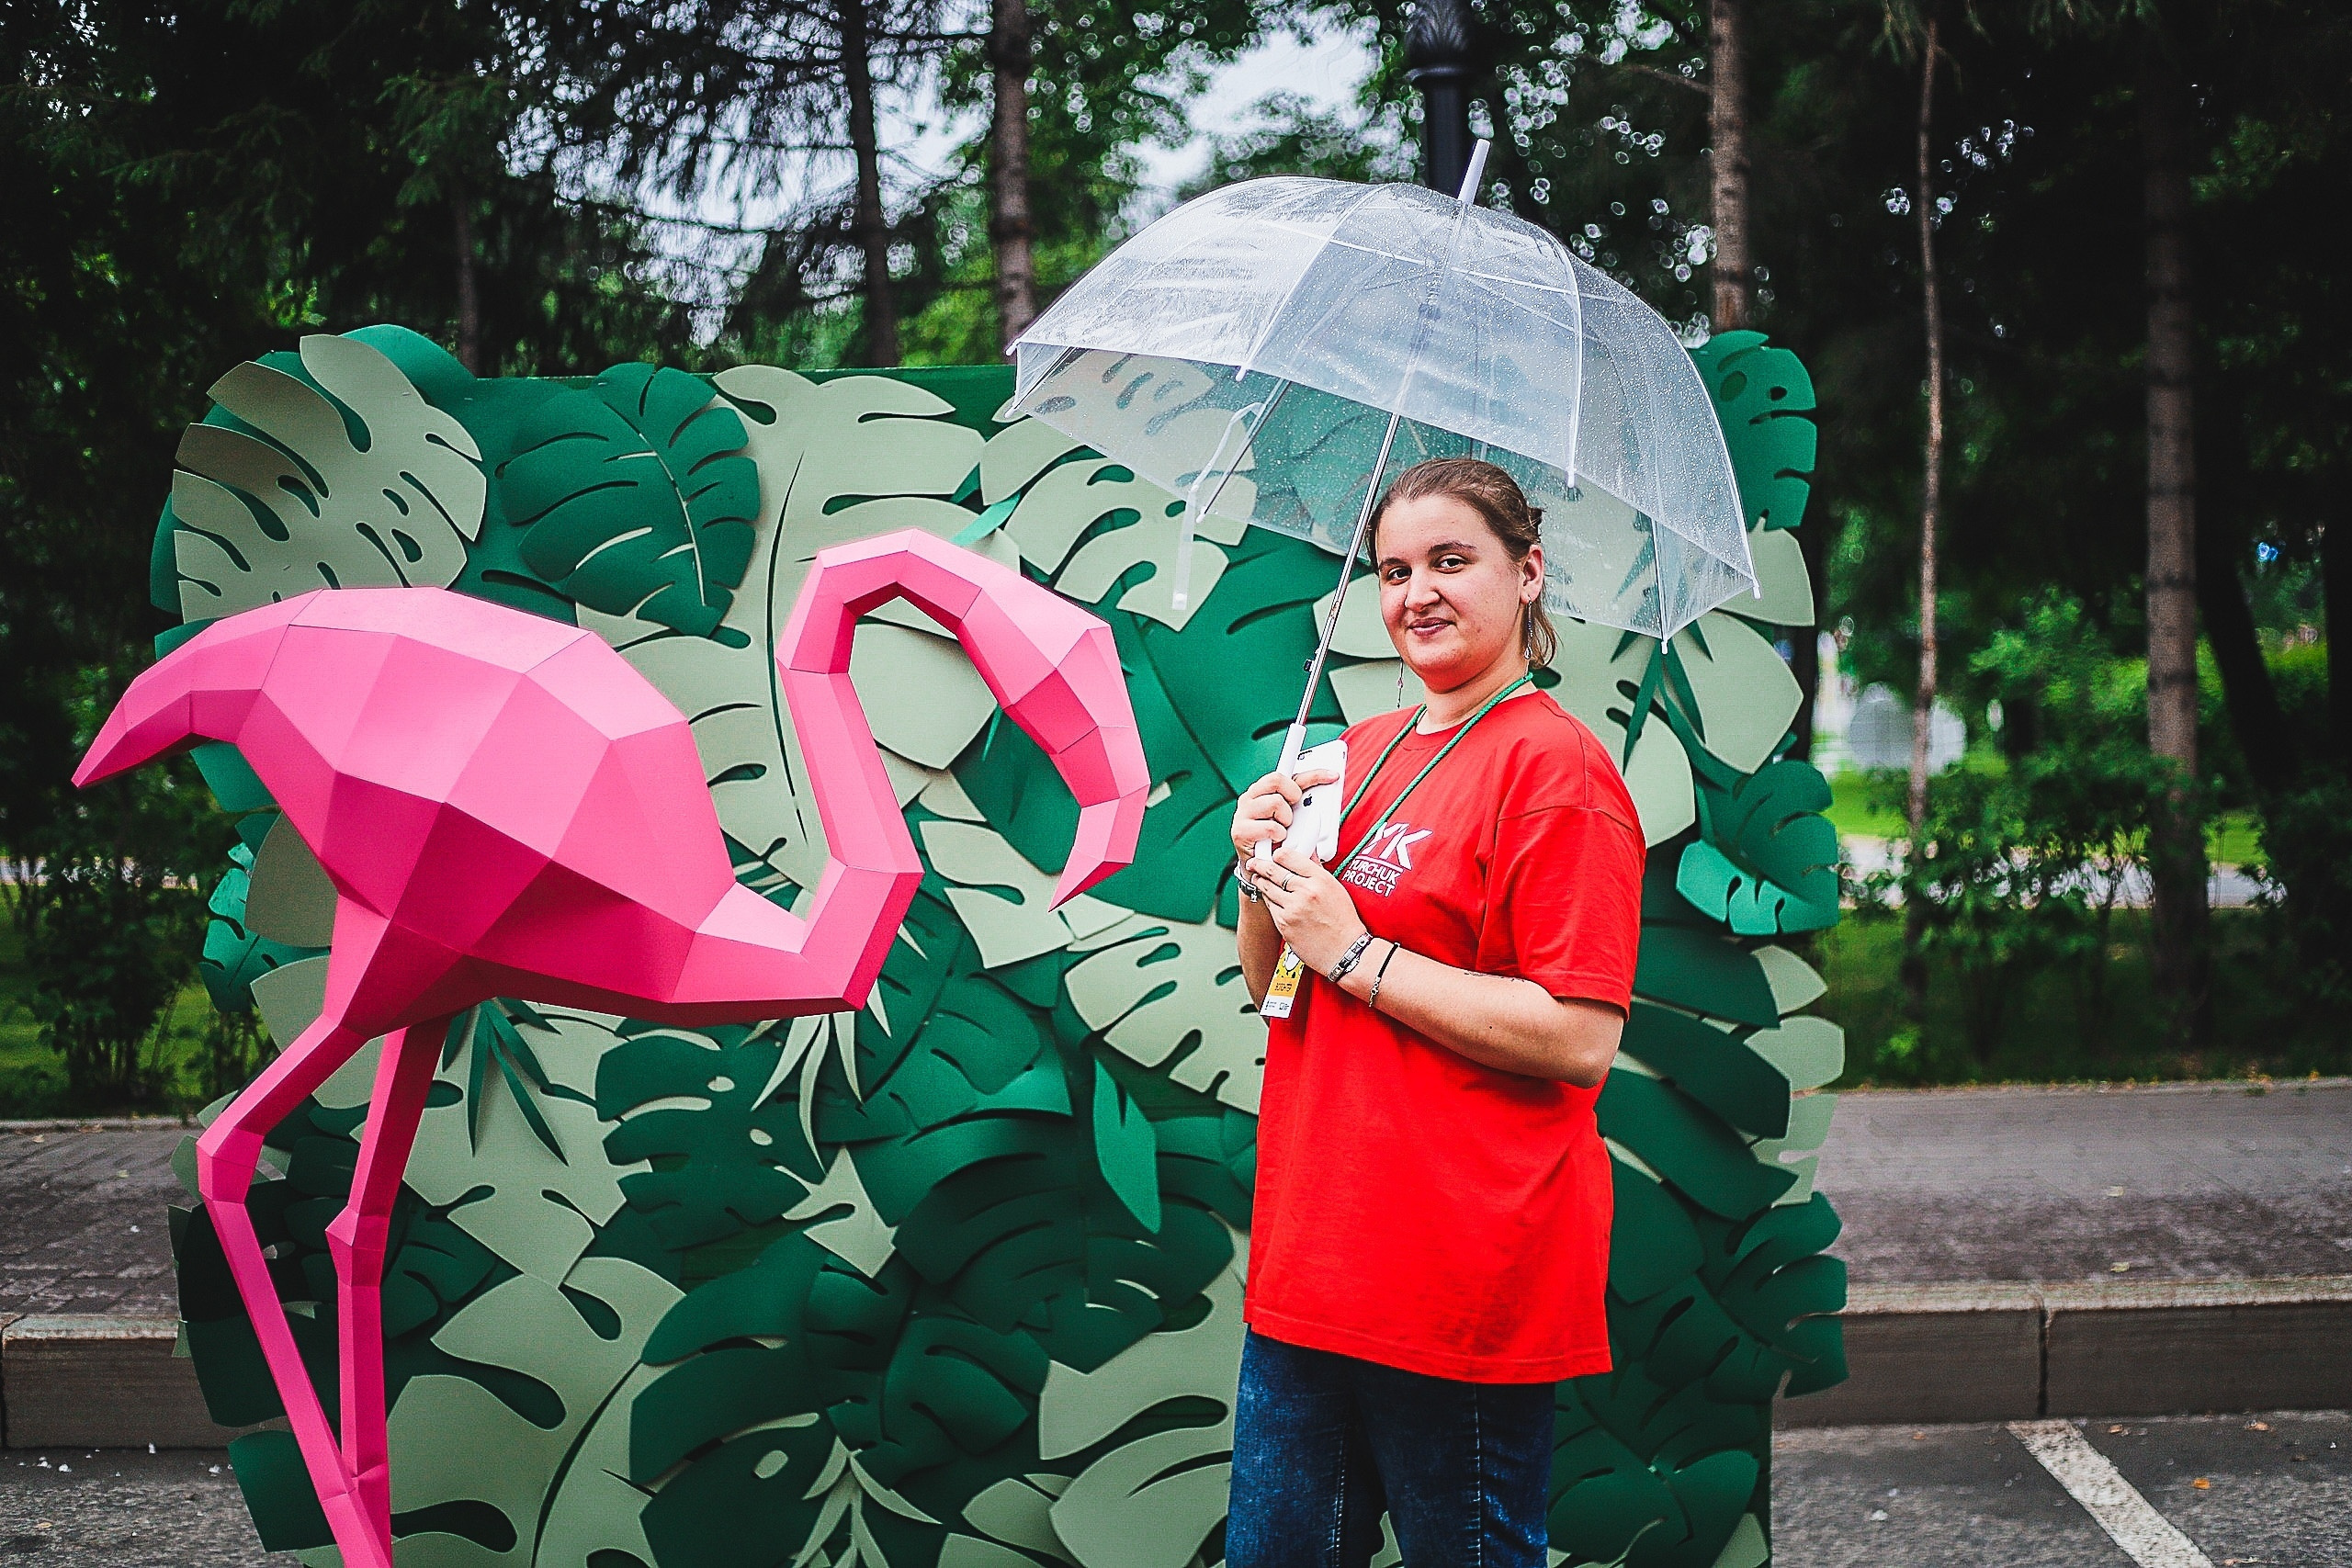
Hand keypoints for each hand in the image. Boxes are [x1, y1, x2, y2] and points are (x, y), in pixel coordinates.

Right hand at [1229, 765, 1339, 864]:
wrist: (1260, 866)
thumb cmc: (1276, 840)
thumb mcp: (1293, 818)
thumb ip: (1303, 803)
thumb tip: (1324, 792)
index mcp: (1261, 791)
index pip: (1287, 774)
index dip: (1311, 773)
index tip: (1332, 775)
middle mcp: (1250, 798)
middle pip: (1276, 780)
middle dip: (1292, 795)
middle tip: (1292, 812)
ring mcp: (1243, 813)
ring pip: (1275, 802)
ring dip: (1285, 819)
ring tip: (1282, 830)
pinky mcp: (1241, 831)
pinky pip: (1271, 827)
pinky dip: (1278, 836)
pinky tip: (1275, 841)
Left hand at [1254, 840, 1367, 974]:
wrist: (1345, 951)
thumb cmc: (1343, 921)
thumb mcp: (1335, 888)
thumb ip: (1317, 869)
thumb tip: (1307, 853)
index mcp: (1320, 879)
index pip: (1289, 856)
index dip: (1277, 854)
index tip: (1274, 855)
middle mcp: (1306, 892)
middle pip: (1272, 870)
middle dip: (1259, 864)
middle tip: (1254, 863)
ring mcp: (1293, 909)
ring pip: (1267, 888)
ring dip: (1260, 881)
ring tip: (1258, 878)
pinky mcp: (1284, 924)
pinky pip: (1270, 906)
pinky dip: (1269, 900)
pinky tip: (1270, 898)